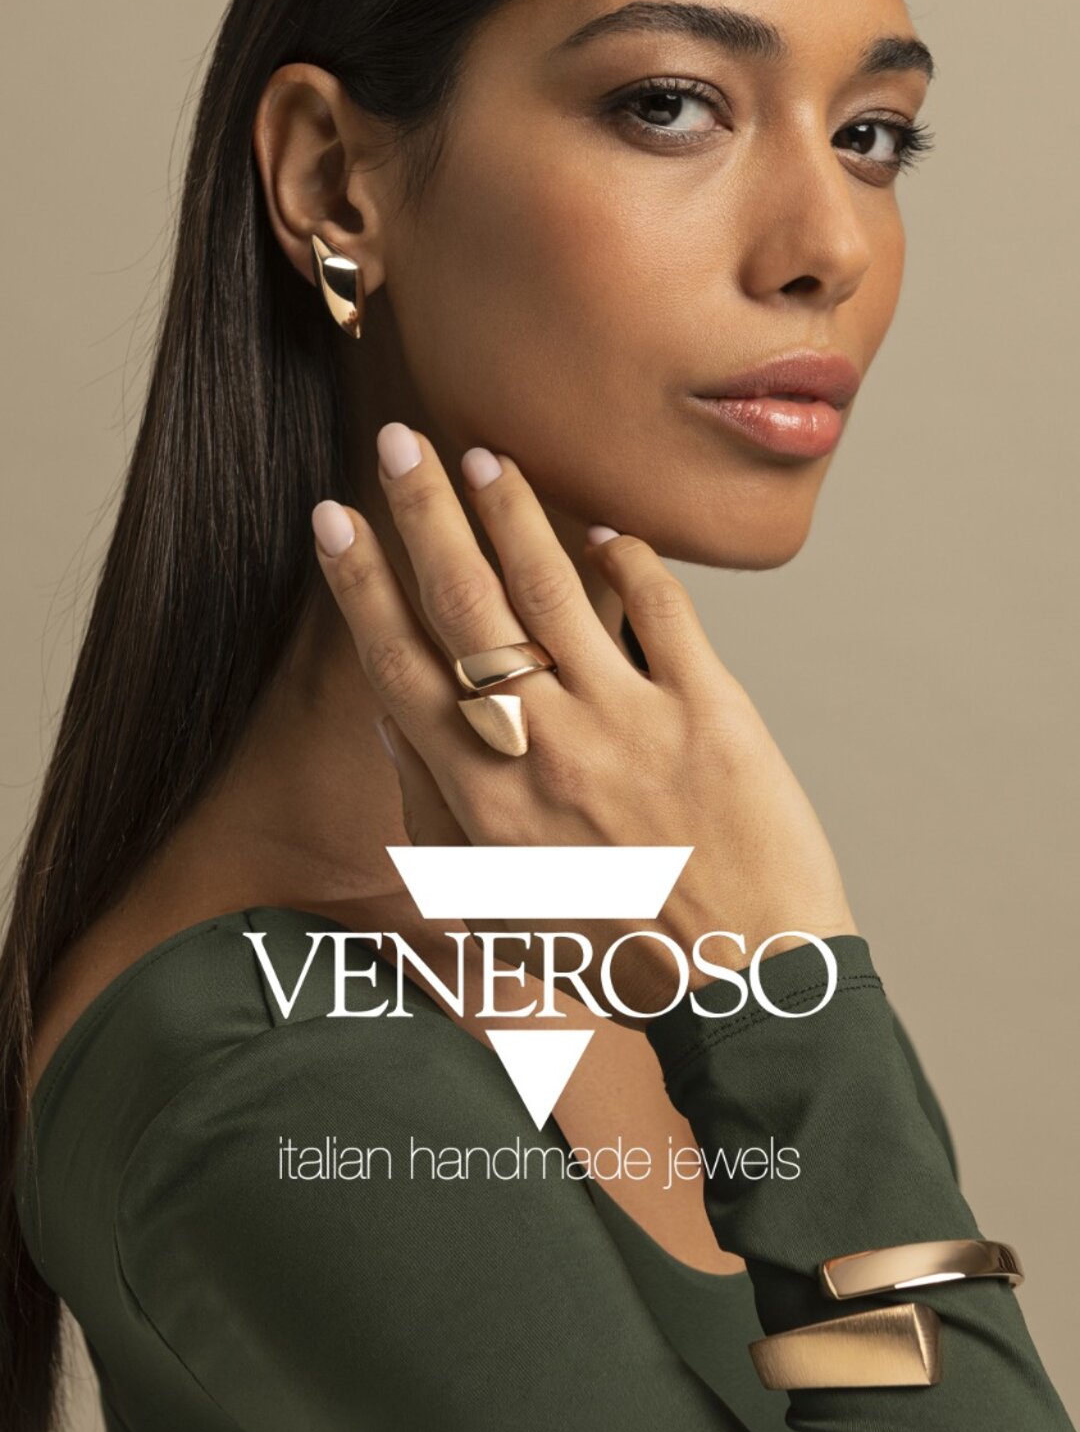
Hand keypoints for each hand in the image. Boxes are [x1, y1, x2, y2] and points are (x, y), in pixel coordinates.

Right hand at [312, 423, 857, 1026]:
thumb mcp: (494, 910)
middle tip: (400, 440)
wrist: (749, 990)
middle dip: (424, 514)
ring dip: (515, 514)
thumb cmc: (617, 958)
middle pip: (467, 606)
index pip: (402, 666)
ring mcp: (629, 723)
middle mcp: (543, 747)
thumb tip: (388, 722)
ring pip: (554, 590)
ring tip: (487, 457)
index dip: (361, 586)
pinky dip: (631, 562)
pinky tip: (606, 530)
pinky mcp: (709, 712)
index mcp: (484, 798)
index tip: (333, 517)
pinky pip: (662, 612)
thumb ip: (432, 817)